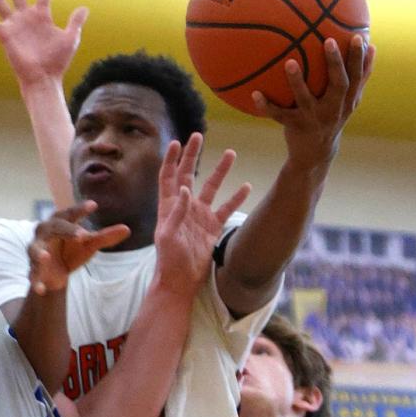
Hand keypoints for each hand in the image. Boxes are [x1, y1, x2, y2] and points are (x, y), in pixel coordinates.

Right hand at [28, 202, 129, 293]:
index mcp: (59, 222)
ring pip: (35, 250)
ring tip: (45, 257)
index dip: (80, 209)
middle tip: (83, 236)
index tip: (94, 205)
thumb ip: (105, 237)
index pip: (70, 213)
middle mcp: (45, 232)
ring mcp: (37, 250)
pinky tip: (40, 289)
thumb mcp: (89, 244)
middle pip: (54, 227)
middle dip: (66, 230)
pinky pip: (33, 274)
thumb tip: (127, 229)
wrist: (56, 273)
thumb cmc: (71, 249)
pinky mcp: (33, 268)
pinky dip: (36, 281)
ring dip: (39, 253)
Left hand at [153, 136, 250, 295]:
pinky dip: (237, 198)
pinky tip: (247, 186)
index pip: (169, 176)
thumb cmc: (169, 260)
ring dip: (221, 171)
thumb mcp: (168, 236)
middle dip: (193, 155)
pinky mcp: (212, 227)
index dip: (171, 159)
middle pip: (189, 174)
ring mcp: (200, 216)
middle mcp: (184, 206)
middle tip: (198, 135)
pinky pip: (227, 209)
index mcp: (169, 206)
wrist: (181, 281)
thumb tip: (185, 187)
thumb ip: (176, 212)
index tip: (176, 142)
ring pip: (212, 187)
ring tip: (231, 153)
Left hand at [250, 37, 373, 165]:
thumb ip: (360, 77)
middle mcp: (333, 110)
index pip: (357, 77)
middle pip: (338, 85)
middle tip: (328, 41)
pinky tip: (255, 94)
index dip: (358, 59)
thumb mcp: (349, 101)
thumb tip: (372, 45)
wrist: (315, 154)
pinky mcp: (295, 127)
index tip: (357, 38)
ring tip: (290, 63)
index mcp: (348, 101)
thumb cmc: (332, 117)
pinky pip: (279, 115)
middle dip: (335, 63)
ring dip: (297, 81)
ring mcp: (314, 119)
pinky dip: (266, 105)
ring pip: (306, 99)